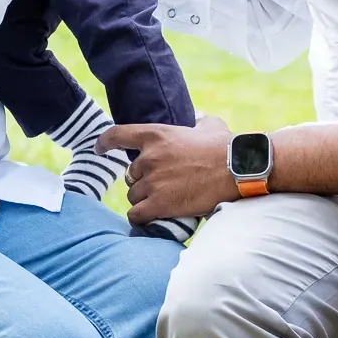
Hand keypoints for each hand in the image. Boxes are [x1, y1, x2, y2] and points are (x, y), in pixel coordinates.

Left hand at [101, 115, 238, 223]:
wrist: (238, 169)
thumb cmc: (226, 146)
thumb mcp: (208, 125)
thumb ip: (197, 121)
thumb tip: (199, 118)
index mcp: (155, 134)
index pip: (117, 135)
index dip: (104, 143)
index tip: (99, 149)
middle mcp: (148, 157)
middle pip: (130, 175)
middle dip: (142, 182)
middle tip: (162, 186)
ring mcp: (152, 181)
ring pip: (133, 196)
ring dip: (144, 200)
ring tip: (165, 202)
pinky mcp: (160, 204)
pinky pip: (136, 215)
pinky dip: (141, 219)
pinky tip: (150, 219)